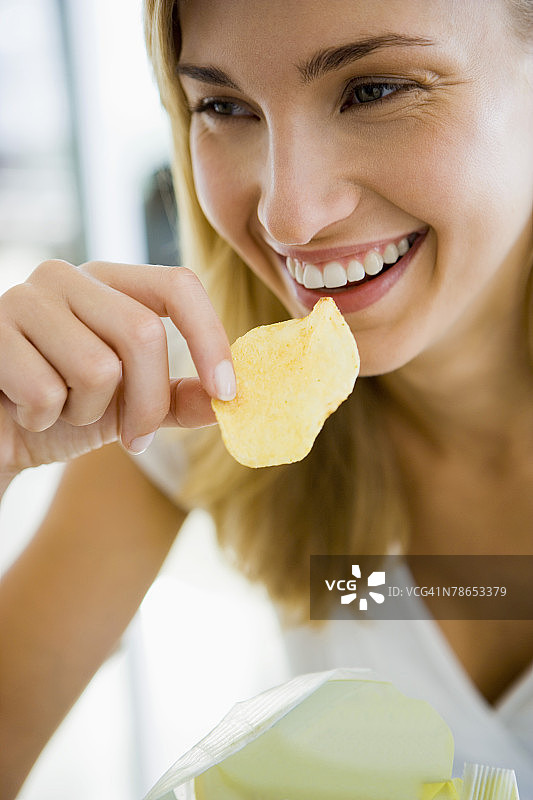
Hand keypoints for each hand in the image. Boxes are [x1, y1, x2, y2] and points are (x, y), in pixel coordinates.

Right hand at [0, 259, 234, 474]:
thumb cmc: (61, 412)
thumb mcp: (130, 406)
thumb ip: (178, 398)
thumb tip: (232, 400)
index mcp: (109, 283)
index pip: (178, 286)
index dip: (210, 338)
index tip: (228, 392)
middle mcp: (68, 277)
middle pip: (144, 334)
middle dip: (147, 404)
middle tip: (135, 439)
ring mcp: (24, 299)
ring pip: (97, 368)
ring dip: (86, 413)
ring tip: (60, 409)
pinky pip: (45, 392)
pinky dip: (42, 420)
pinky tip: (23, 411)